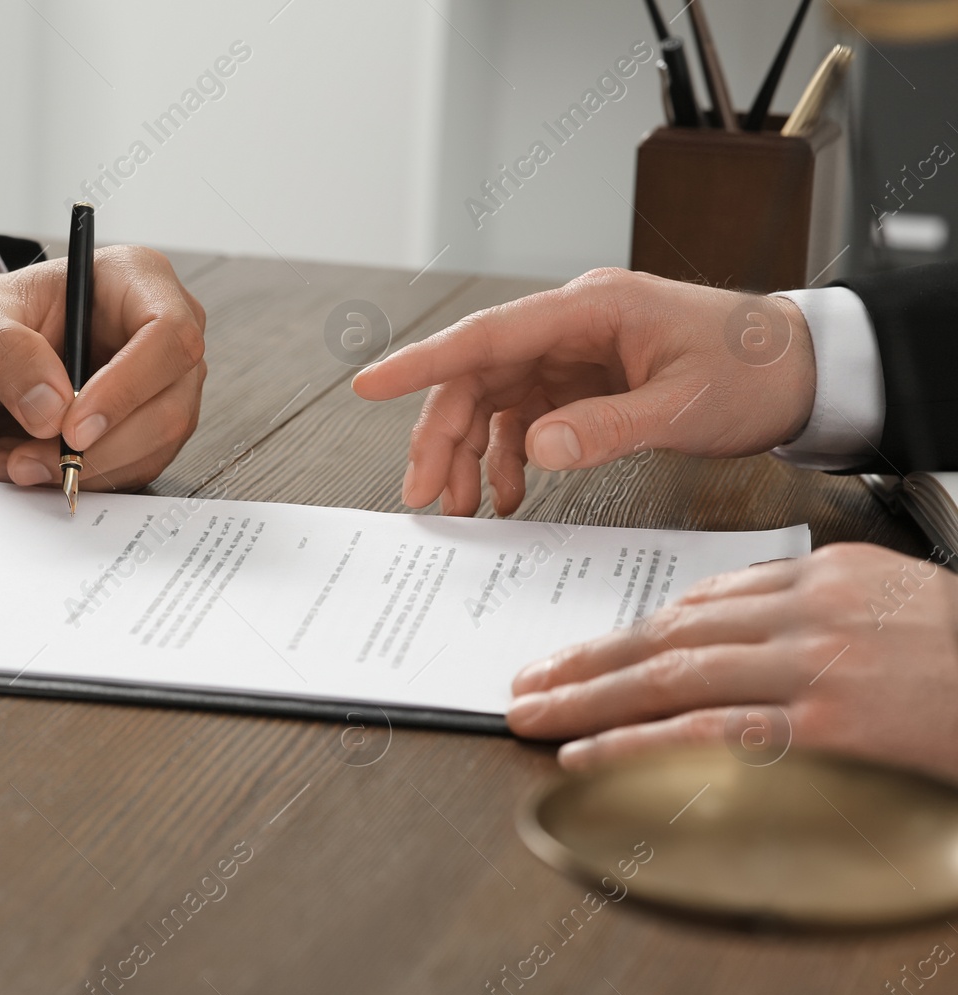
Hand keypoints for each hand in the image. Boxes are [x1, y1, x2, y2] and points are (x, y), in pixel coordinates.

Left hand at [0, 245, 205, 489]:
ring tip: (17, 461)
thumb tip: (52, 409)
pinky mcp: (149, 425)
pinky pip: (135, 467)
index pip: (169, 334)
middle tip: (31, 461)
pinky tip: (33, 463)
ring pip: (155, 445)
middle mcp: (163, 331)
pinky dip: (84, 478)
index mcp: (136, 279)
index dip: (127, 387)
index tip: (73, 428)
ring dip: (85, 468)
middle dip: (100, 448)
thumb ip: (10, 355)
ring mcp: (163, 383)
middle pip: (170, 404)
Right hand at [351, 269, 816, 515]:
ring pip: (494, 401)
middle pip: (478, 377)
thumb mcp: (683, 407)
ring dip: (470, 454)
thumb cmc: (754, 370)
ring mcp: (574, 354)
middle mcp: (571, 325)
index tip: (369, 383)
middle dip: (442, 436)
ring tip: (459, 508)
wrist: (804, 371)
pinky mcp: (584, 383)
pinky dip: (511, 460)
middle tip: (423, 495)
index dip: (422, 361)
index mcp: (590, 308)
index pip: (486, 334)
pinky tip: (509, 497)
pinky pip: (527, 421)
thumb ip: (607, 429)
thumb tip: (536, 451)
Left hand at [507, 543, 957, 783]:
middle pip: (668, 636)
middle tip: (526, 680)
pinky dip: (638, 744)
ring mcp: (814, 668)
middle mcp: (807, 614)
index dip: (629, 633)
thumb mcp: (890, 599)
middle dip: (586, 660)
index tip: (580, 652)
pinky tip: (587, 753)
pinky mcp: (826, 726)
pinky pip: (710, 735)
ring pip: (672, 677)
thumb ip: (805, 605)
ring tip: (532, 713)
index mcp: (822, 577)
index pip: (700, 603)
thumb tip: (714, 622)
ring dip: (589, 698)